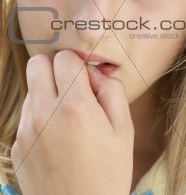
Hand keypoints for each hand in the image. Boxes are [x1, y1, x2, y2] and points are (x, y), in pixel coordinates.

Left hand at [11, 50, 133, 194]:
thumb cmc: (108, 173)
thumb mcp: (124, 128)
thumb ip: (111, 88)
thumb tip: (92, 72)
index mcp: (75, 107)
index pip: (65, 57)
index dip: (78, 64)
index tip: (86, 80)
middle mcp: (44, 114)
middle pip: (37, 63)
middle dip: (56, 68)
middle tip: (72, 87)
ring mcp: (26, 129)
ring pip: (31, 86)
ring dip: (47, 90)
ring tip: (66, 115)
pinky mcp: (18, 143)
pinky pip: (26, 111)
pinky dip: (40, 111)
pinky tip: (56, 132)